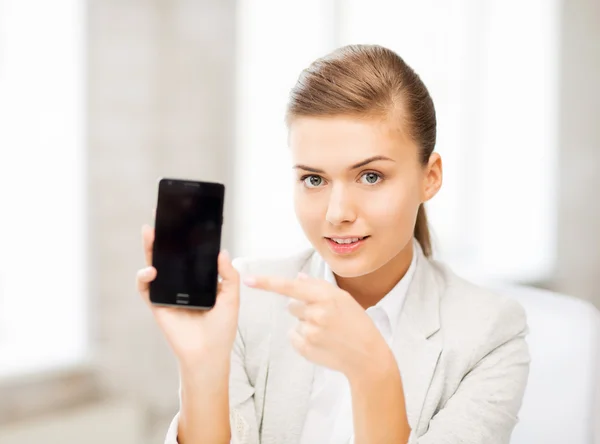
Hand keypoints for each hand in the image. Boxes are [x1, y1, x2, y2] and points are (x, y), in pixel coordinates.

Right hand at [136, 211, 239, 369]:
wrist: (208, 354)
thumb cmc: (222, 328)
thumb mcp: (232, 298)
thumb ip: (229, 275)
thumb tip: (223, 252)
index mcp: (199, 280)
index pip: (190, 254)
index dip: (186, 238)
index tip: (185, 218)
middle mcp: (182, 283)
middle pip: (170, 255)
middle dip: (164, 237)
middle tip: (160, 217)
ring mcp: (168, 293)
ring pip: (155, 265)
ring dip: (150, 249)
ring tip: (150, 233)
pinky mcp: (157, 305)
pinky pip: (146, 288)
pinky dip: (144, 278)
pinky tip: (151, 270)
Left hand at [244, 272, 390, 380]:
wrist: (367, 356)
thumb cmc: (357, 324)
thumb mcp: (344, 299)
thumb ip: (319, 286)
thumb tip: (298, 278)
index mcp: (326, 297)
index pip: (290, 287)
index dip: (267, 283)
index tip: (248, 280)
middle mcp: (316, 314)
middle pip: (292, 305)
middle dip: (304, 309)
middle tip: (325, 318)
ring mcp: (310, 333)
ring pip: (295, 322)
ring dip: (306, 324)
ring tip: (327, 332)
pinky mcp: (305, 348)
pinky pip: (295, 336)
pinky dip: (305, 338)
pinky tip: (322, 342)